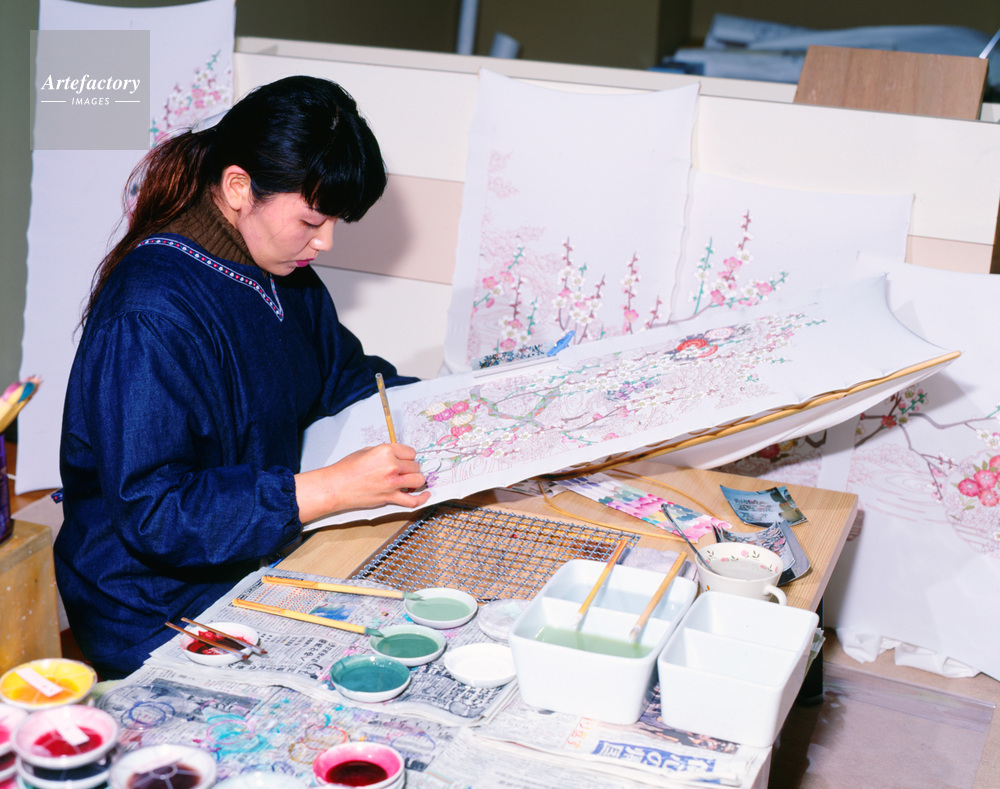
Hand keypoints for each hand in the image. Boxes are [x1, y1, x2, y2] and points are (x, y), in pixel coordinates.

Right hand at [295, 443, 430, 521]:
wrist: (336, 487)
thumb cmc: (346, 469)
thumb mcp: (366, 451)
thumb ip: (384, 452)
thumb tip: (396, 455)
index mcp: (386, 451)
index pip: (410, 452)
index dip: (407, 456)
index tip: (404, 459)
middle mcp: (392, 466)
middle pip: (415, 465)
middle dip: (410, 468)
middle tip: (402, 470)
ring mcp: (392, 483)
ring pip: (418, 480)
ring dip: (415, 480)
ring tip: (409, 480)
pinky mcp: (390, 498)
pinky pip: (413, 500)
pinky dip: (422, 498)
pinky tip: (425, 495)